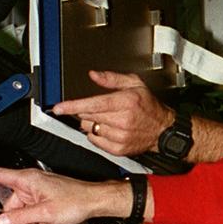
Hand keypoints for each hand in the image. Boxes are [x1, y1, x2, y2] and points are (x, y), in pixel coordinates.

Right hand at [0, 167, 129, 223]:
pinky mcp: (46, 198)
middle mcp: (32, 183)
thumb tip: (1, 221)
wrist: (96, 202)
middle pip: (12, 205)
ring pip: (24, 212)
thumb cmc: (77, 200)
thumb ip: (20, 217)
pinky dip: (40, 222)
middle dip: (19, 223)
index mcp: (28, 180)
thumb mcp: (45, 213)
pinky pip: (35, 212)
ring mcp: (39, 191)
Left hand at [53, 71, 175, 156]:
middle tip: (102, 109)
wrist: (163, 130)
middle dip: (88, 112)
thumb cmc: (150, 107)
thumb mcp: (135, 84)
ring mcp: (120, 136)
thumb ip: (112, 79)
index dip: (72, 106)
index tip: (58, 108)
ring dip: (94, 124)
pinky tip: (110, 130)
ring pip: (90, 129)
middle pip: (87, 117)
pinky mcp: (118, 148)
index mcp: (124, 102)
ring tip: (109, 120)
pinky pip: (95, 141)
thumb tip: (94, 75)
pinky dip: (98, 135)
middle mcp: (121, 120)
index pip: (92, 105)